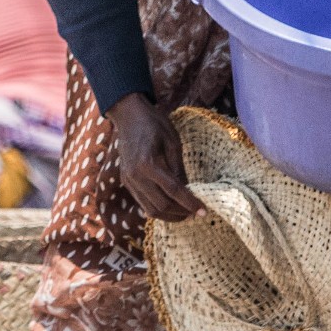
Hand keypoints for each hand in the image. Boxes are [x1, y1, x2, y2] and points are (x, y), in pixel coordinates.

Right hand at [109, 95, 201, 221]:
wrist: (128, 115)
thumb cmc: (154, 124)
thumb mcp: (173, 143)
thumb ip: (179, 169)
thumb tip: (189, 192)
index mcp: (148, 163)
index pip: (173, 191)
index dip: (190, 203)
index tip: (203, 211)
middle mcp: (135, 176)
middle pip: (162, 205)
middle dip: (181, 213)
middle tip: (196, 213)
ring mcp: (128, 180)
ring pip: (151, 210)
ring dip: (169, 216)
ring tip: (185, 214)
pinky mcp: (126, 181)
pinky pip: (143, 203)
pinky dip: (158, 209)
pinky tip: (170, 206)